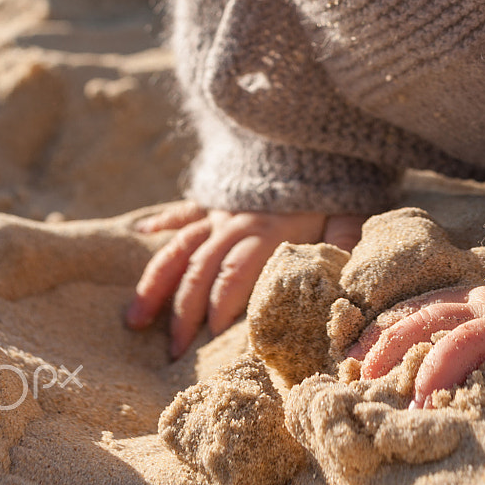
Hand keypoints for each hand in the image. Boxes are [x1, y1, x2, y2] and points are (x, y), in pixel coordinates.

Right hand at [125, 202, 362, 358]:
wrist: (315, 131)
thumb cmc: (335, 182)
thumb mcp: (347, 213)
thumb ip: (345, 244)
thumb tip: (350, 284)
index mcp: (268, 230)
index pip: (236, 271)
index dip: (220, 303)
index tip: (206, 338)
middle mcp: (236, 221)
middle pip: (201, 267)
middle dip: (184, 311)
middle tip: (172, 353)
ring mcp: (221, 208)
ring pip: (180, 246)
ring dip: (156, 282)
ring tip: (134, 319)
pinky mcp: (214, 196)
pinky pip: (182, 210)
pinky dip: (160, 222)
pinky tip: (140, 235)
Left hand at [348, 281, 484, 412]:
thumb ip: (460, 323)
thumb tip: (405, 365)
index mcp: (472, 301)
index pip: (418, 311)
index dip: (383, 332)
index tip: (350, 361)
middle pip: (436, 320)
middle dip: (399, 348)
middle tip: (371, 381)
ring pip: (475, 338)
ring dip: (444, 367)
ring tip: (422, 399)